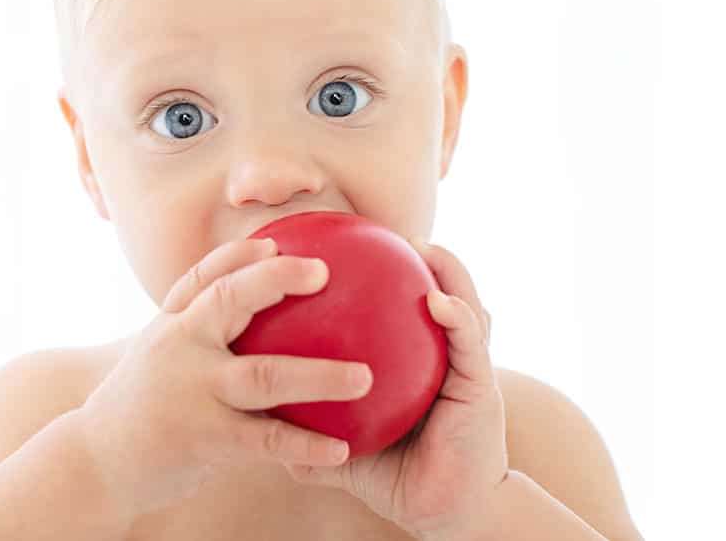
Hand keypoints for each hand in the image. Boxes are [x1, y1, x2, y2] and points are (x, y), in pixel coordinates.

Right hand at [75, 238, 374, 518]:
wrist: (97, 459)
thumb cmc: (142, 401)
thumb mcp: (159, 353)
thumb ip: (197, 331)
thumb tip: (248, 315)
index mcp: (170, 323)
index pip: (201, 275)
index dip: (238, 254)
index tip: (274, 239)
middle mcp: (179, 346)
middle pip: (227, 300)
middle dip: (275, 280)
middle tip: (323, 271)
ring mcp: (192, 390)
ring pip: (263, 374)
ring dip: (318, 375)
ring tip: (365, 376)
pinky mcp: (204, 436)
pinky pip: (266, 440)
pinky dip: (305, 445)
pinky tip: (341, 449)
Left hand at [282, 238, 509, 539]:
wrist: (444, 513)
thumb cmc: (397, 477)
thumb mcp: (345, 447)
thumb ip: (312, 432)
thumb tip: (261, 427)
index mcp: (414, 366)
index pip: (401, 313)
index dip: (384, 281)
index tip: (354, 250)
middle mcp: (441, 359)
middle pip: (436, 295)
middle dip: (420, 259)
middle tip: (389, 230)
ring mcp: (464, 369)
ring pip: (463, 308)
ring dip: (450, 272)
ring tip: (425, 247)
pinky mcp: (482, 387)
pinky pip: (471, 345)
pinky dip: (459, 318)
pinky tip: (439, 302)